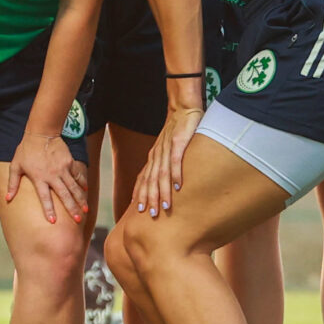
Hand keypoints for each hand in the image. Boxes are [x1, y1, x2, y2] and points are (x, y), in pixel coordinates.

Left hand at [8, 132, 88, 223]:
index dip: (48, 209)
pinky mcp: (69, 162)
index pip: (44, 197)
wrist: (41, 133)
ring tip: (85, 209)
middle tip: (77, 219)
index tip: (53, 221)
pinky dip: (82, 183)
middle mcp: (52, 175)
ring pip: (73, 187)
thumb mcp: (15, 166)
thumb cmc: (26, 150)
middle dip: (71, 208)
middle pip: (64, 195)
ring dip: (80, 199)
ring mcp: (62, 169)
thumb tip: (7, 199)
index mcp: (39, 178)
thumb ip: (12, 183)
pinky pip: (77, 175)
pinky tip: (86, 191)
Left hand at [133, 101, 204, 216]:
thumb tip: (167, 181)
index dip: (141, 193)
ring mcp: (167, 148)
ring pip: (162, 173)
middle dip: (150, 198)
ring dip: (162, 191)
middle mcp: (157, 154)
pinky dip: (176, 174)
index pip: (144, 178)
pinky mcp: (178, 141)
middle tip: (151, 214)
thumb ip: (165, 163)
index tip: (139, 210)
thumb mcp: (167, 148)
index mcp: (153, 156)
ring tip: (165, 206)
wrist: (183, 108)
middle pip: (151, 180)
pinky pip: (176, 160)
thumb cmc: (178, 130)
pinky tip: (178, 186)